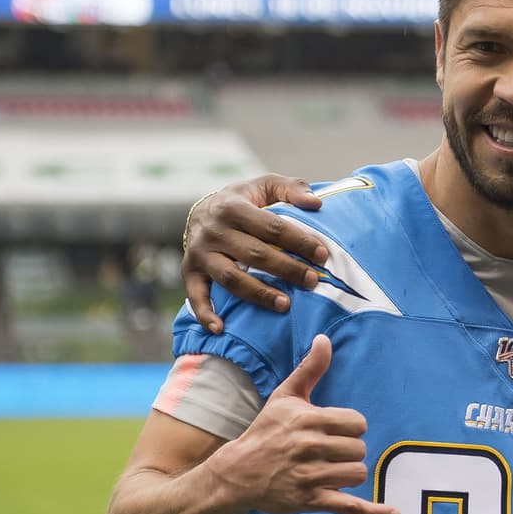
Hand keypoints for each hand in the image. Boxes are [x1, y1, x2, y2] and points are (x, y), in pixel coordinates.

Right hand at [181, 174, 327, 332]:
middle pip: (255, 255)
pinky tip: (221, 328)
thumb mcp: (266, 185)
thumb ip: (292, 188)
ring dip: (259, 294)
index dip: (299, 241)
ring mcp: (200, 253)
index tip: (322, 255)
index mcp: (234, 207)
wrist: (202, 209)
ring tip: (286, 304)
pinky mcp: (190, 272)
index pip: (272, 227)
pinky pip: (196, 296)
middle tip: (312, 281)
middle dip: (287, 269)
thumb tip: (316, 203)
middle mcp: (214, 231)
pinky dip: (205, 314)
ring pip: (231, 278)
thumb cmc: (244, 200)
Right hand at [207, 335, 398, 513]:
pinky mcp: (309, 500)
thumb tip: (325, 338)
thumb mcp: (285, 397)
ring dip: (350, 473)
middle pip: (359, 449)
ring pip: (357, 473)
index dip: (351, 428)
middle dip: (350, 451)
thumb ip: (309, 368)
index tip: (336, 431)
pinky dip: (372, 512)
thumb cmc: (266, 431)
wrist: (237, 472)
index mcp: (308, 421)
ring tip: (331, 470)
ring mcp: (309, 476)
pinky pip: (349, 506)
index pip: (357, 423)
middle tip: (330, 452)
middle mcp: (309, 448)